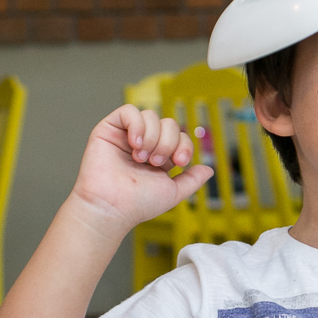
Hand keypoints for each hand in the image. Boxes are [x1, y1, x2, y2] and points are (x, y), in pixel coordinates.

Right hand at [69, 105, 213, 234]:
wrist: (113, 207)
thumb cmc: (138, 203)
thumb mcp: (174, 191)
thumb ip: (192, 180)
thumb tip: (209, 169)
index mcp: (159, 156)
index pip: (180, 136)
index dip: (184, 145)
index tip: (179, 162)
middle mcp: (144, 143)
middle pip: (169, 123)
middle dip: (168, 142)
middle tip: (155, 162)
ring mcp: (126, 135)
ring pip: (151, 116)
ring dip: (152, 137)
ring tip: (141, 158)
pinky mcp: (108, 129)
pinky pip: (129, 111)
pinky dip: (137, 124)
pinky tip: (135, 144)